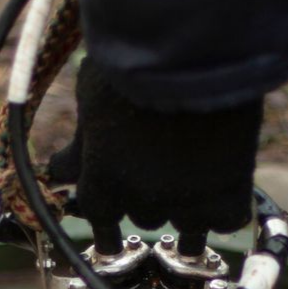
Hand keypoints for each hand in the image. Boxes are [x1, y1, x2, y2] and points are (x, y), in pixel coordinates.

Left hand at [49, 58, 262, 245]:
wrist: (188, 56)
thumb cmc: (129, 68)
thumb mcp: (89, 99)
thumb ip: (80, 142)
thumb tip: (60, 169)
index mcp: (101, 182)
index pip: (99, 220)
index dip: (106, 223)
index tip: (111, 227)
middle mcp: (140, 203)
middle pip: (145, 218)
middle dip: (150, 200)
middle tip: (161, 175)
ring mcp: (185, 204)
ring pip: (187, 232)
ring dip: (189, 216)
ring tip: (196, 198)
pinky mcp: (226, 196)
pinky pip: (226, 221)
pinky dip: (226, 211)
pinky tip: (227, 197)